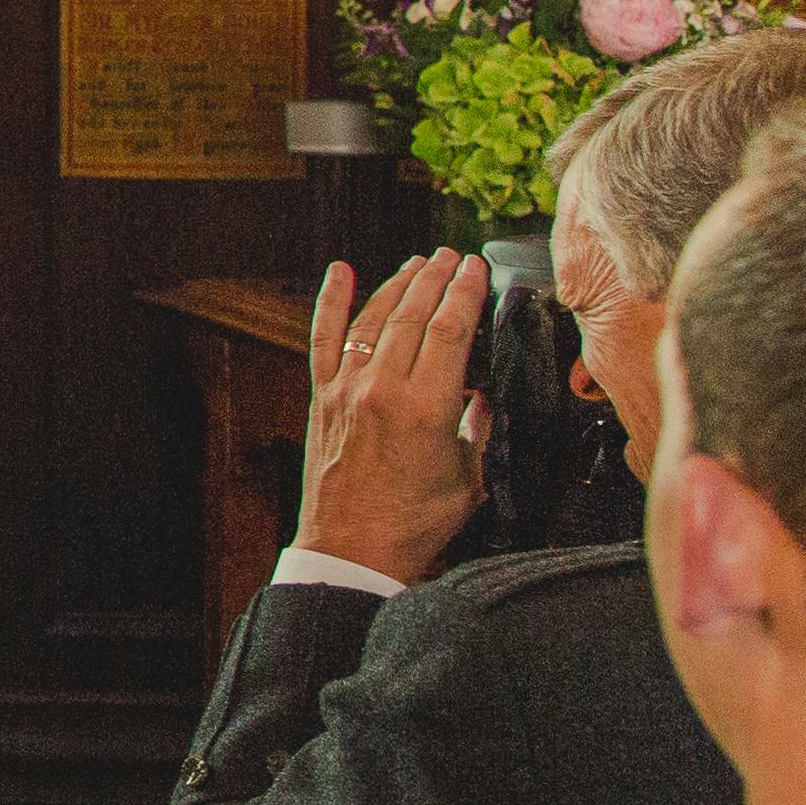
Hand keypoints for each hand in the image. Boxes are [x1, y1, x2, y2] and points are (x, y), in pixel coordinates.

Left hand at [292, 250, 491, 585]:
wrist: (353, 548)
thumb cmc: (414, 523)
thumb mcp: (469, 477)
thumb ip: (478, 428)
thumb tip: (483, 394)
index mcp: (427, 408)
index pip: (452, 330)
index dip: (466, 291)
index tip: (478, 268)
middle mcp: (383, 389)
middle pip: (414, 315)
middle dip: (437, 278)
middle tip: (455, 256)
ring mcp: (347, 389)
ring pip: (373, 319)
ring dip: (398, 284)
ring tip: (419, 262)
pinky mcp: (322, 398)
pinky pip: (323, 339)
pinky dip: (331, 302)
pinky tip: (341, 272)